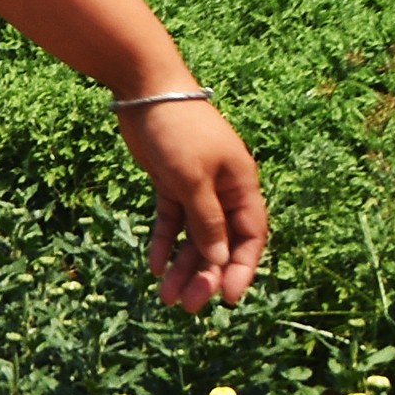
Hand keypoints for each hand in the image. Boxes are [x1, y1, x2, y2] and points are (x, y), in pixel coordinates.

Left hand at [124, 99, 267, 307]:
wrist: (145, 89)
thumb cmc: (178, 130)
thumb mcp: (193, 178)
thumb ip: (206, 220)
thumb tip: (219, 259)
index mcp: (241, 186)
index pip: (250, 236)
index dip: (242, 268)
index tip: (229, 299)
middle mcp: (223, 190)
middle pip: (219, 242)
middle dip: (206, 274)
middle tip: (188, 305)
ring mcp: (196, 187)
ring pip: (193, 235)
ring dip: (182, 266)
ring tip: (165, 296)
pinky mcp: (169, 183)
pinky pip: (170, 221)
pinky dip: (163, 242)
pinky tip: (153, 267)